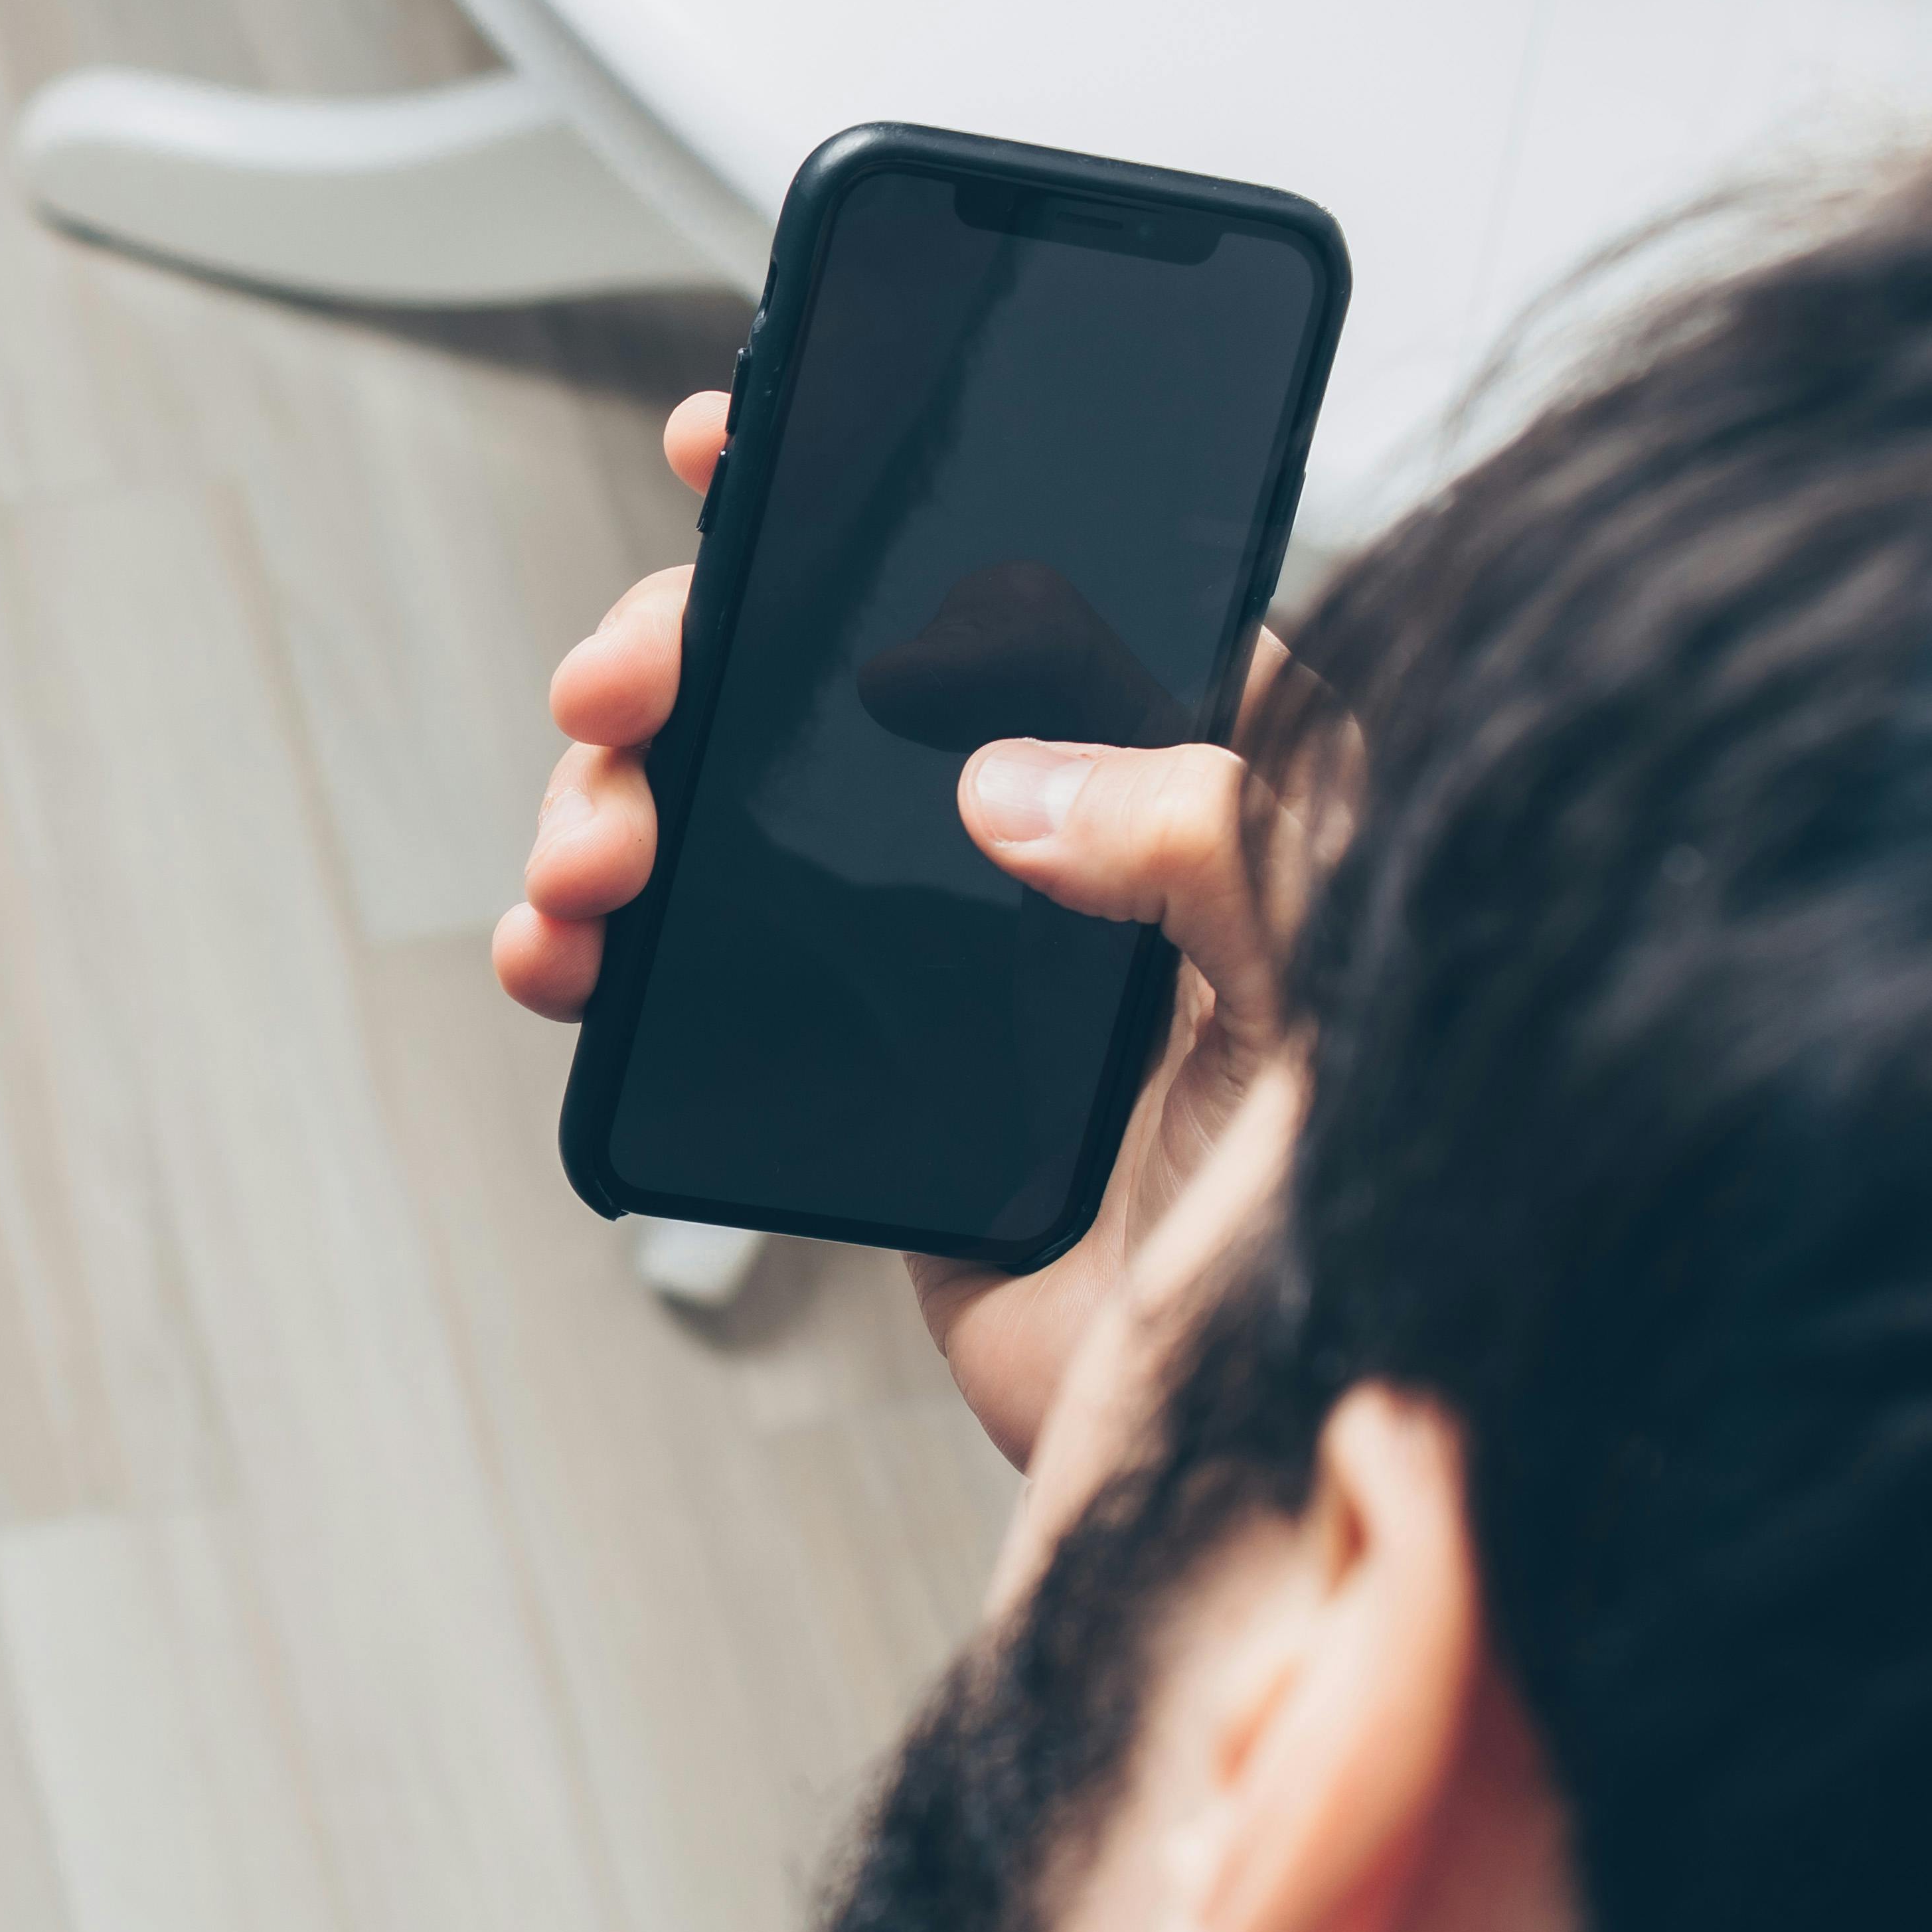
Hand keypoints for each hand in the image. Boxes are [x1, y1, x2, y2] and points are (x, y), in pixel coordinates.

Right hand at [492, 389, 1296, 1467]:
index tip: (741, 446)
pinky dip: (608, 962)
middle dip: (693, 658)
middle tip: (619, 687)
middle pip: (824, 687)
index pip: (1018, 579)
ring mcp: (942, 970)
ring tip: (579, 866)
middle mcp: (1059, 852)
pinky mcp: (858, 1093)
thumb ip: (1226, 834)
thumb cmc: (1368, 1236)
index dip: (867, 499)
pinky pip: (701, 991)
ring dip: (620, 809)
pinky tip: (563, 961)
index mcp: (1192, 782)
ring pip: (735, 823)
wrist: (1273, 1485)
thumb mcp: (1350, 988)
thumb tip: (1009, 781)